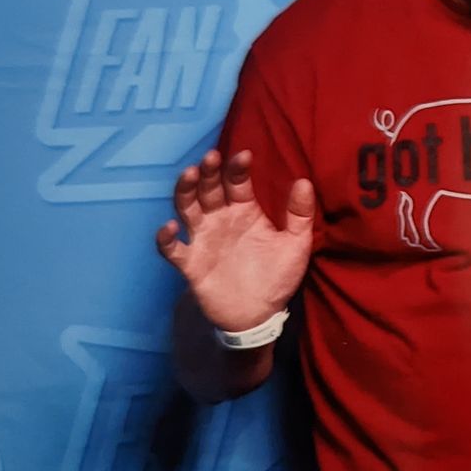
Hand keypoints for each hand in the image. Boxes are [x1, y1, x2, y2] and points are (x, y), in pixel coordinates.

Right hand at [155, 149, 315, 332]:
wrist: (259, 315)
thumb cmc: (277, 276)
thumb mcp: (295, 244)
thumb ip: (299, 214)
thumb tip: (304, 180)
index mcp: (244, 211)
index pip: (237, 183)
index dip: (238, 168)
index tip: (244, 155)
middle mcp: (219, 220)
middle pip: (209, 189)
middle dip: (209, 172)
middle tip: (212, 157)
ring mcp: (202, 239)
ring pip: (187, 209)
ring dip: (185, 191)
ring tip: (190, 174)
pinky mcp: (190, 263)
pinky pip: (172, 249)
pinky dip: (166, 239)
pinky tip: (170, 227)